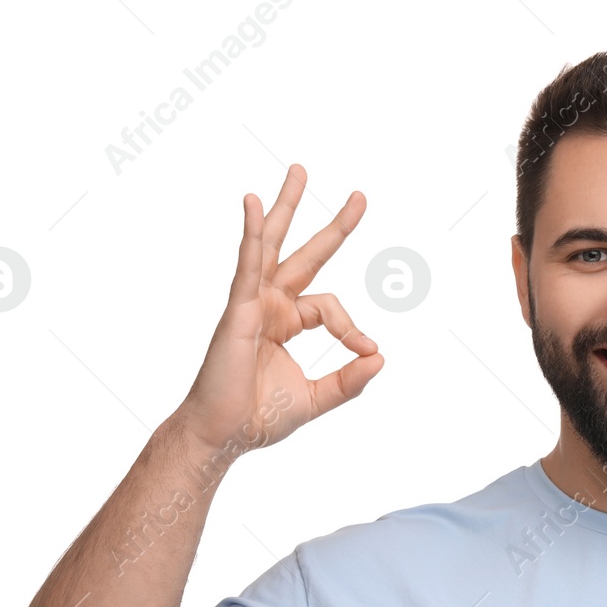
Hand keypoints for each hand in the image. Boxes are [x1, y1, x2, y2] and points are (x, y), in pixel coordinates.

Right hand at [175, 165, 382, 455]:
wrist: (224, 435)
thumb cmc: (258, 417)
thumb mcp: (315, 398)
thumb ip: (348, 382)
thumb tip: (381, 359)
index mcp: (287, 321)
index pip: (330, 308)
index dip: (353, 328)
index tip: (367, 351)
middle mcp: (270, 305)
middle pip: (304, 253)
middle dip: (333, 225)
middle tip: (360, 195)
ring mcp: (251, 303)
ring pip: (272, 246)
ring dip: (285, 208)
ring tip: (300, 171)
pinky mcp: (237, 310)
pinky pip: (247, 265)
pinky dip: (252, 235)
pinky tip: (254, 204)